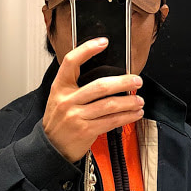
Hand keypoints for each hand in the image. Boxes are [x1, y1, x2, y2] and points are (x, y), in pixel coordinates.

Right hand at [42, 37, 144, 162]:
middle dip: (123, 82)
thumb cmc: (59, 122)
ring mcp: (76, 116)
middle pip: (100, 85)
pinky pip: (111, 121)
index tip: (103, 42)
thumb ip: (76, 88)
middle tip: (136, 80)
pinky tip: (134, 114)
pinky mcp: (85, 130)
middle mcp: (67, 101)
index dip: (87, 49)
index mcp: (59, 88)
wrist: (51, 148)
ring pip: (109, 104)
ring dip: (128, 102)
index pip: (72, 62)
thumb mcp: (60, 100)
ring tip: (139, 100)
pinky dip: (126, 117)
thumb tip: (107, 78)